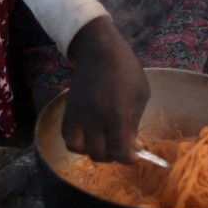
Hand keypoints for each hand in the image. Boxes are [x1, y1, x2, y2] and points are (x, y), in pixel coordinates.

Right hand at [62, 16, 149, 161]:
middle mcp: (95, 118)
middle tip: (121, 145)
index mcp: (117, 114)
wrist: (98, 49)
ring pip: (80, 149)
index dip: (130, 158)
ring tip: (103, 142)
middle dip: (114, 155)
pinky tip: (88, 134)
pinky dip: (77, 141)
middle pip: (100, 155)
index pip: (120, 152)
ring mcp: (78, 115)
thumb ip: (135, 122)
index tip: (135, 153)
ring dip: (93, 150)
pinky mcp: (68, 110)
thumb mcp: (141, 94)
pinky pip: (66, 136)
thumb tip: (133, 144)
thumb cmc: (126, 68)